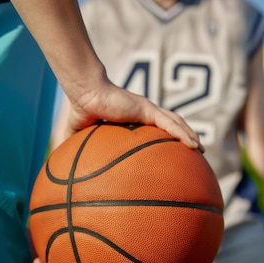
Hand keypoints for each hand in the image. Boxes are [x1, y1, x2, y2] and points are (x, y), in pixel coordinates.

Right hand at [65, 83, 202, 150]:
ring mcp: (148, 110)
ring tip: (201, 148)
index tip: (174, 151)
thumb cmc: (82, 110)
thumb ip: (76, 149)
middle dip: (185, 136)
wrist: (84, 94)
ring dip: (189, 135)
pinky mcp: (147, 109)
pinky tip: (194, 145)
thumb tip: (63, 168)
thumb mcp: (80, 135)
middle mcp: (145, 113)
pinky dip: (183, 134)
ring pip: (176, 123)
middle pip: (171, 124)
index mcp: (134, 119)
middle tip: (196, 151)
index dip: (167, 136)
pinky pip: (170, 124)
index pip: (155, 128)